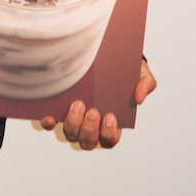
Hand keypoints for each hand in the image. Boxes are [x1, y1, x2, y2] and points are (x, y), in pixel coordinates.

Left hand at [39, 57, 156, 149]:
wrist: (103, 54)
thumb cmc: (123, 69)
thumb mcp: (140, 72)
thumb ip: (146, 84)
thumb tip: (138, 99)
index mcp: (111, 123)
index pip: (109, 139)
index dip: (109, 133)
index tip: (110, 116)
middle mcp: (90, 125)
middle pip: (88, 141)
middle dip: (90, 129)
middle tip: (93, 111)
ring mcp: (73, 118)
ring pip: (71, 134)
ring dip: (74, 124)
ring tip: (77, 104)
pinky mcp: (58, 109)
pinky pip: (50, 122)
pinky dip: (49, 122)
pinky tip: (49, 115)